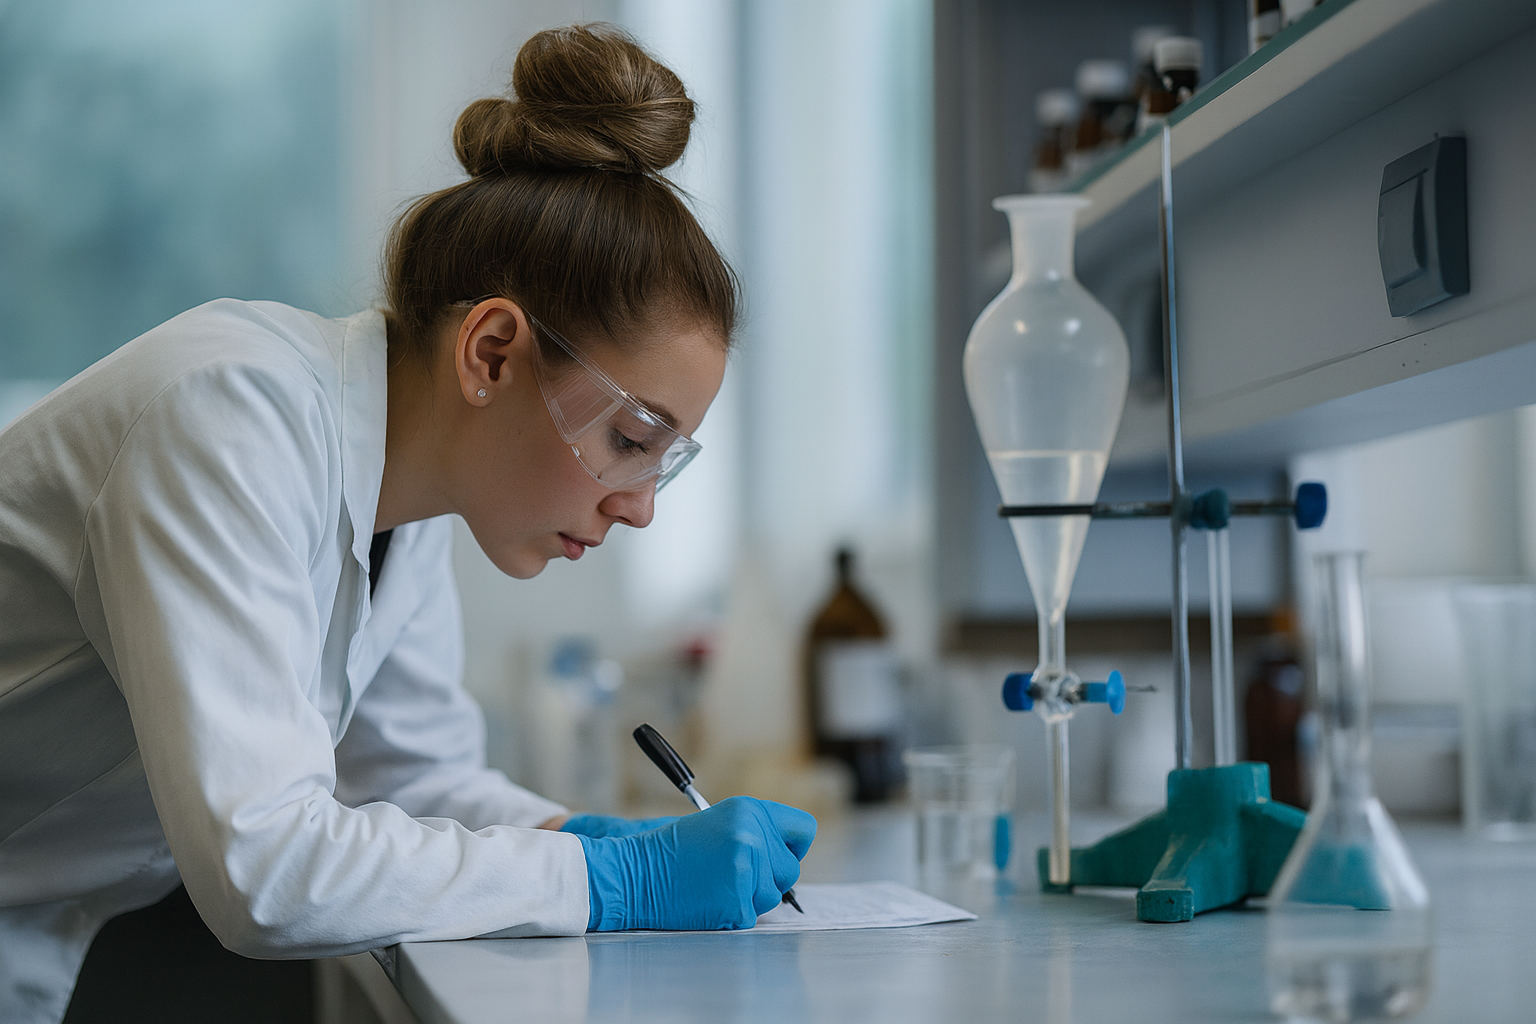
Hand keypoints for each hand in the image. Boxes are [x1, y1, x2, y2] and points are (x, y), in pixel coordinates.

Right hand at [576, 796, 816, 930]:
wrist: (632, 874)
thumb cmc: (671, 850)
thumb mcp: (718, 822)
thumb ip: (757, 831)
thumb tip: (790, 853)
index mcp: (749, 810)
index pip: (803, 829)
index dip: (791, 845)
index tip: (775, 853)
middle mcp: (752, 836)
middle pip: (790, 869)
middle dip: (767, 877)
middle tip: (731, 874)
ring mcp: (746, 870)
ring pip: (772, 897)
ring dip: (748, 897)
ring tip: (714, 885)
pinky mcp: (736, 903)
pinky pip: (751, 917)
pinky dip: (731, 915)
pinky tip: (707, 900)